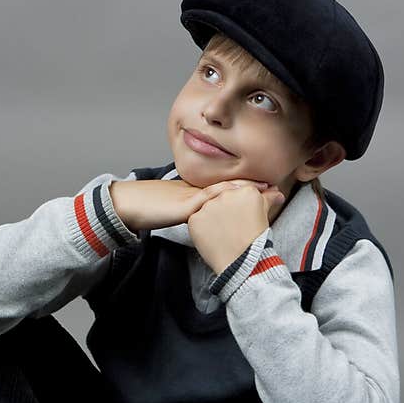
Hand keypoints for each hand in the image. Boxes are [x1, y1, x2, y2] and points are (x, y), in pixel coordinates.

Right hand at [110, 178, 273, 231]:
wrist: (127, 205)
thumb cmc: (146, 208)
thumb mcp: (172, 209)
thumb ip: (188, 209)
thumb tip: (200, 216)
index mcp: (194, 191)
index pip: (224, 187)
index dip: (244, 186)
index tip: (264, 186)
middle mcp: (196, 190)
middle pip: (230, 187)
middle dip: (252, 188)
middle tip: (275, 187)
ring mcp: (192, 197)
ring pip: (225, 191)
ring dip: (247, 191)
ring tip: (269, 192)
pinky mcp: (186, 205)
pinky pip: (210, 199)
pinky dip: (227, 196)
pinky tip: (241, 193)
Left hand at [188, 183, 285, 275]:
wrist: (241, 262)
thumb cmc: (255, 240)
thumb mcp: (264, 215)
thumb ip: (267, 199)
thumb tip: (276, 192)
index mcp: (246, 191)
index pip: (240, 191)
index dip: (239, 204)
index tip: (240, 215)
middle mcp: (226, 194)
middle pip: (223, 197)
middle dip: (227, 210)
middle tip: (232, 225)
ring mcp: (209, 206)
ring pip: (209, 207)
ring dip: (213, 217)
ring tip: (223, 232)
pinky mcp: (195, 218)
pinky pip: (197, 219)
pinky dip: (202, 227)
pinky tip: (212, 236)